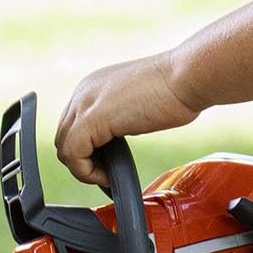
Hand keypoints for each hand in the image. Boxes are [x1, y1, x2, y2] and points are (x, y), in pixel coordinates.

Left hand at [54, 53, 200, 187]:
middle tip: (107, 173)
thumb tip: (119, 138)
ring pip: (64, 147)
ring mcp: (84, 103)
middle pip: (64, 136)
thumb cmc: (179, 88)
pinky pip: (72, 155)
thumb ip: (123, 115)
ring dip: (84, 169)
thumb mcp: (140, 101)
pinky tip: (109, 175)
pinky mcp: (91, 119)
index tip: (108, 163)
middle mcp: (84, 91)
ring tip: (109, 176)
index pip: (73, 124)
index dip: (87, 149)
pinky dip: (87, 173)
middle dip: (83, 160)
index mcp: (94, 85)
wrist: (188, 77)